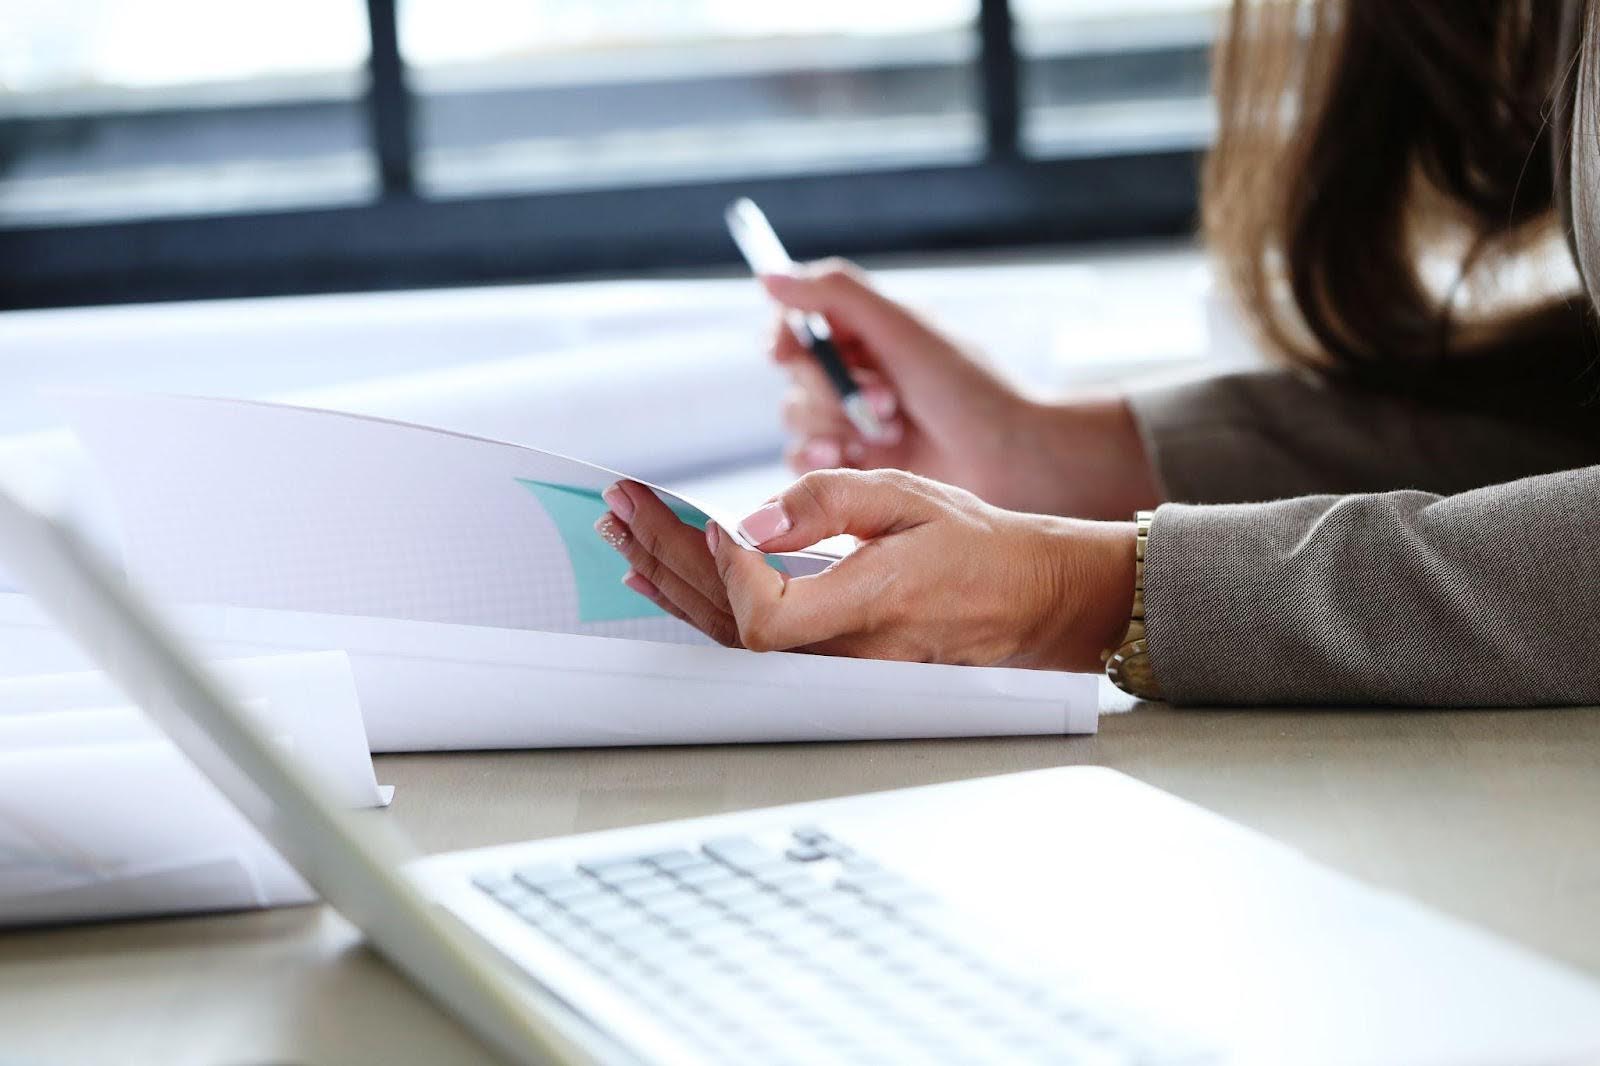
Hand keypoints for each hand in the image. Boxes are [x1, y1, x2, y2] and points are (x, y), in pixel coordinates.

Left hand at [597, 470, 1136, 671]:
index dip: (725, 574)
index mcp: (872, 607)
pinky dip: (697, 601)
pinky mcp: (824, 658)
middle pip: (726, 624)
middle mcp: (846, 651)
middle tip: (621, 505)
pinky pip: (746, 639)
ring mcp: (833, 663)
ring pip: (727, 635)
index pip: (767, 618)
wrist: (1023, 597)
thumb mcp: (909, 495)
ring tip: (622, 535)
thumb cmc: (974, 543)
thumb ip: (827, 502)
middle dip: (664, 558)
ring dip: (668, 579)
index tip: (709, 520)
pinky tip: (660, 580)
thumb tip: (748, 521)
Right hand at [765, 260, 1160, 519]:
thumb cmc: (968, 389)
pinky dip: (821, 458)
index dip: (784, 335)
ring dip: (836, 424)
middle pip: (796, 375)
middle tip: (885, 401)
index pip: (799, 321)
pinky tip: (855, 459)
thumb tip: (768, 276)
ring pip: (798, 419)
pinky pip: (806, 460)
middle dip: (831, 390)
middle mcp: (857, 371)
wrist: (1010, 460)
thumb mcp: (903, 328)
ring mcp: (855, 419)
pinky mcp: (856, 464)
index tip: (784, 351)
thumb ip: (836, 294)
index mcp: (868, 330)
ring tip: (890, 432)